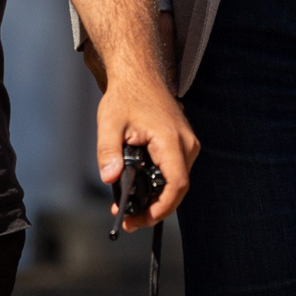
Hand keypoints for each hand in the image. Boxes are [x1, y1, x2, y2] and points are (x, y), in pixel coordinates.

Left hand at [97, 12, 197, 232]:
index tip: (141, 218)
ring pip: (178, 182)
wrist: (141, 74)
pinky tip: (139, 190)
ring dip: (157, 198)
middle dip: (155, 208)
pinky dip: (159, 185)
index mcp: (171, 140)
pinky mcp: (183, 144)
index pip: (177, 184)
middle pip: (178, 188)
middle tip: (128, 220)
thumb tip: (109, 178)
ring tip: (129, 208)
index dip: (161, 207)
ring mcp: (187, 143)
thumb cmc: (126, 96)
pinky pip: (175, 171)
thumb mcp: (109, 123)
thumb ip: (108, 152)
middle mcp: (186, 143)